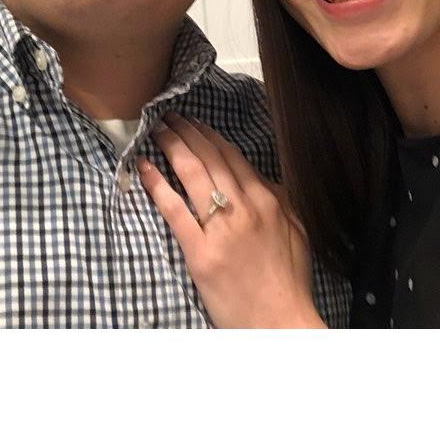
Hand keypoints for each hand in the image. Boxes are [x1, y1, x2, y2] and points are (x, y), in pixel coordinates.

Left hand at [139, 113, 325, 328]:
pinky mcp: (201, 253)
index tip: (194, 122)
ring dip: (172, 148)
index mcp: (268, 200)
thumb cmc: (288, 280)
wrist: (280, 322)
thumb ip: (278, 200)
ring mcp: (222, 229)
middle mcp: (245, 208)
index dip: (209, 135)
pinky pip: (175, 211)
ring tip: (156, 131)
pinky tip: (144, 168)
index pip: (233, 157)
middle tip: (168, 117)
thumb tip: (259, 177)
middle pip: (210, 159)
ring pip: (192, 175)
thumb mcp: (296, 231)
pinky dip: (157, 186)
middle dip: (186, 133)